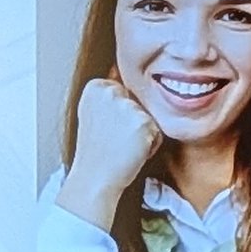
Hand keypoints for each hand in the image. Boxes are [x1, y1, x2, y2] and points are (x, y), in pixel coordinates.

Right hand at [56, 74, 162, 227]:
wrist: (94, 179)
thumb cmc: (95, 153)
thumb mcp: (93, 116)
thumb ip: (107, 96)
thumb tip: (120, 72)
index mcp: (94, 86)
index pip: (123, 93)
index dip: (117, 116)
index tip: (102, 131)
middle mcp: (109, 91)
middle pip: (137, 103)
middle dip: (131, 123)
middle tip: (112, 141)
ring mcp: (126, 106)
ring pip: (148, 117)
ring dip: (142, 135)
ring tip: (122, 147)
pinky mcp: (143, 121)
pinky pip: (157, 132)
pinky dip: (150, 146)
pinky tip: (132, 153)